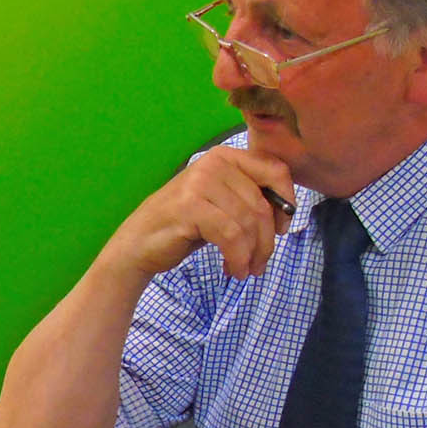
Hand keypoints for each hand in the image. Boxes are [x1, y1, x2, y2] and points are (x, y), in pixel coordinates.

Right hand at [101, 143, 296, 282]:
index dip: (287, 202)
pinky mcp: (190, 207)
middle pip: (262, 204)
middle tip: (260, 264)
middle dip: (267, 241)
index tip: (280, 230)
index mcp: (225, 157)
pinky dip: (237, 258)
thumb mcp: (221, 205)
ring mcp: (199, 183)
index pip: (275, 170)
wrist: (139, 244)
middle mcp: (213, 163)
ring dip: (252, 254)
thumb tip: (287, 211)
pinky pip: (231, 236)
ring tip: (245, 270)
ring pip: (248, 222)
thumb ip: (249, 198)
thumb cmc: (184, 226)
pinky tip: (232, 270)